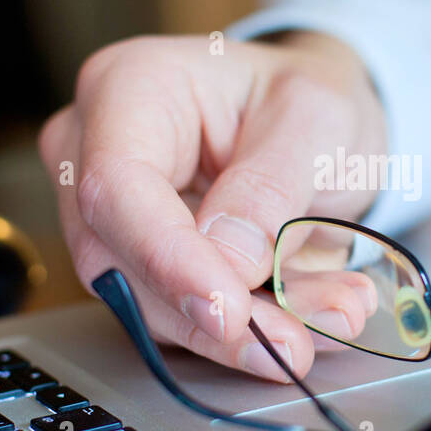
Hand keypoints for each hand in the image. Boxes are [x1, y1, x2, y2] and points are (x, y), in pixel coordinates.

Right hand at [38, 31, 386, 381]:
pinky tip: (317, 318)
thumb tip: (229, 263)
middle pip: (120, 259)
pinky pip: (187, 319)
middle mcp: (99, 154)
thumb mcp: (315, 117)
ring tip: (331, 318)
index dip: (166, 257)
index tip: (227, 309)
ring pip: (151, 305)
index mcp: (129, 88)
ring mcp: (117, 218)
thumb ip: (271, 186)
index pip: (114, 185)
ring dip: (245, 332)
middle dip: (211, 314)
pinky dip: (257, 331)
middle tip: (292, 342)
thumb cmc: (304, 97)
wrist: (316, 122)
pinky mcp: (149, 269)